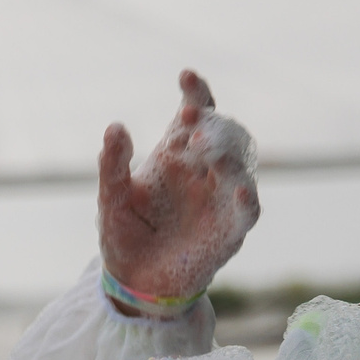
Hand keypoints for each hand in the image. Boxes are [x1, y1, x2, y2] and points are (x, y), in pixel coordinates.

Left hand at [98, 69, 260, 311]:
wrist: (132, 283)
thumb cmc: (125, 234)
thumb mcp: (111, 198)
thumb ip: (113, 165)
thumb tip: (115, 127)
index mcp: (177, 153)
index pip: (196, 112)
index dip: (196, 92)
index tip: (186, 76)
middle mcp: (205, 170)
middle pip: (224, 134)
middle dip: (213, 126)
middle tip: (193, 128)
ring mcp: (221, 199)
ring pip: (240, 166)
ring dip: (229, 154)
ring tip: (207, 149)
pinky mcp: (230, 232)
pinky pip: (248, 211)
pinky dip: (247, 199)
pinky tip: (240, 189)